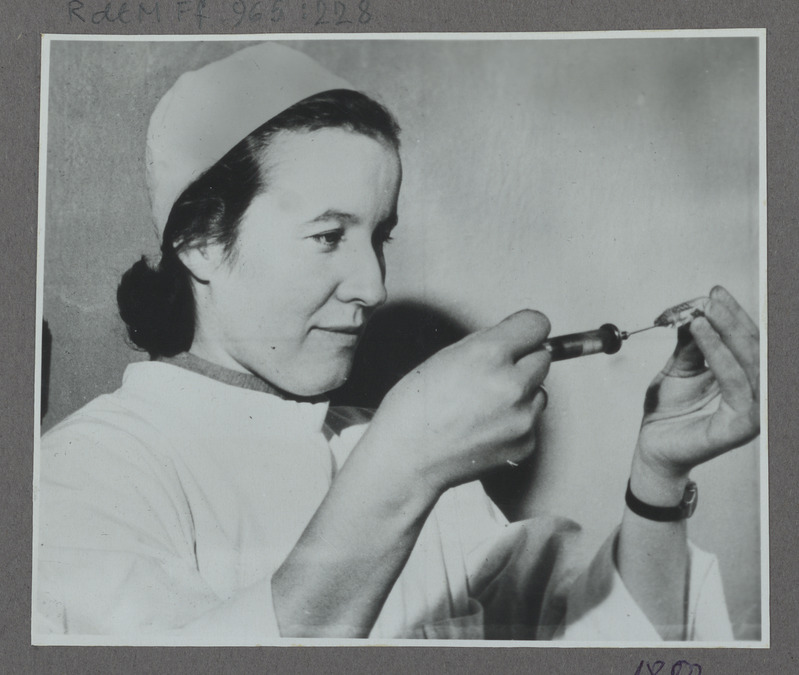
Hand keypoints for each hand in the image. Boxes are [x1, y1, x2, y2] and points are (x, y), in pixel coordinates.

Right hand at [365, 310, 550, 494]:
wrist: (407, 459)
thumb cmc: (415, 409)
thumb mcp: (445, 357)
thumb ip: (486, 343)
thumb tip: (513, 338)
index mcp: (489, 354)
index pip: (537, 324)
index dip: (524, 331)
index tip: (519, 338)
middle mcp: (511, 384)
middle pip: (543, 359)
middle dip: (522, 364)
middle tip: (493, 377)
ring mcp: (522, 418)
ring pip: (539, 393)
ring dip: (521, 395)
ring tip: (484, 408)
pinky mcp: (526, 444)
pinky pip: (531, 423)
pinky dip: (514, 423)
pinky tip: (484, 428)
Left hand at [633, 286, 759, 493]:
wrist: (652, 444)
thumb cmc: (669, 411)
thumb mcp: (679, 367)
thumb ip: (691, 343)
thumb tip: (696, 310)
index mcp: (746, 379)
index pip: (751, 340)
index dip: (735, 314)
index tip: (715, 292)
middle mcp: (756, 395)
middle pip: (757, 348)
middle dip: (732, 319)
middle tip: (709, 300)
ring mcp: (753, 412)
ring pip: (751, 363)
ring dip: (727, 333)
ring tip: (702, 314)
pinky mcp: (741, 426)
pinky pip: (736, 384)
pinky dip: (719, 355)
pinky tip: (701, 335)